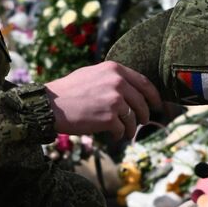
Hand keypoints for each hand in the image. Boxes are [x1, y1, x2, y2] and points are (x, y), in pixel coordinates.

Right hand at [44, 61, 161, 141]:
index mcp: (114, 69)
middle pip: (142, 102)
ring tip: (126, 133)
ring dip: (131, 128)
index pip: (144, 83)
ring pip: (133, 118)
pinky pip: (122, 130)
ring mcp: (115, 100)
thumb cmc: (68, 91)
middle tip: (144, 122)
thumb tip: (131, 89)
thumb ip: (112, 78)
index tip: (157, 105)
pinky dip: (119, 135)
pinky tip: (114, 136)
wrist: (50, 105)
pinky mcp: (109, 118)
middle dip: (145, 115)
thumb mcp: (92, 74)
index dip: (154, 96)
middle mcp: (117, 82)